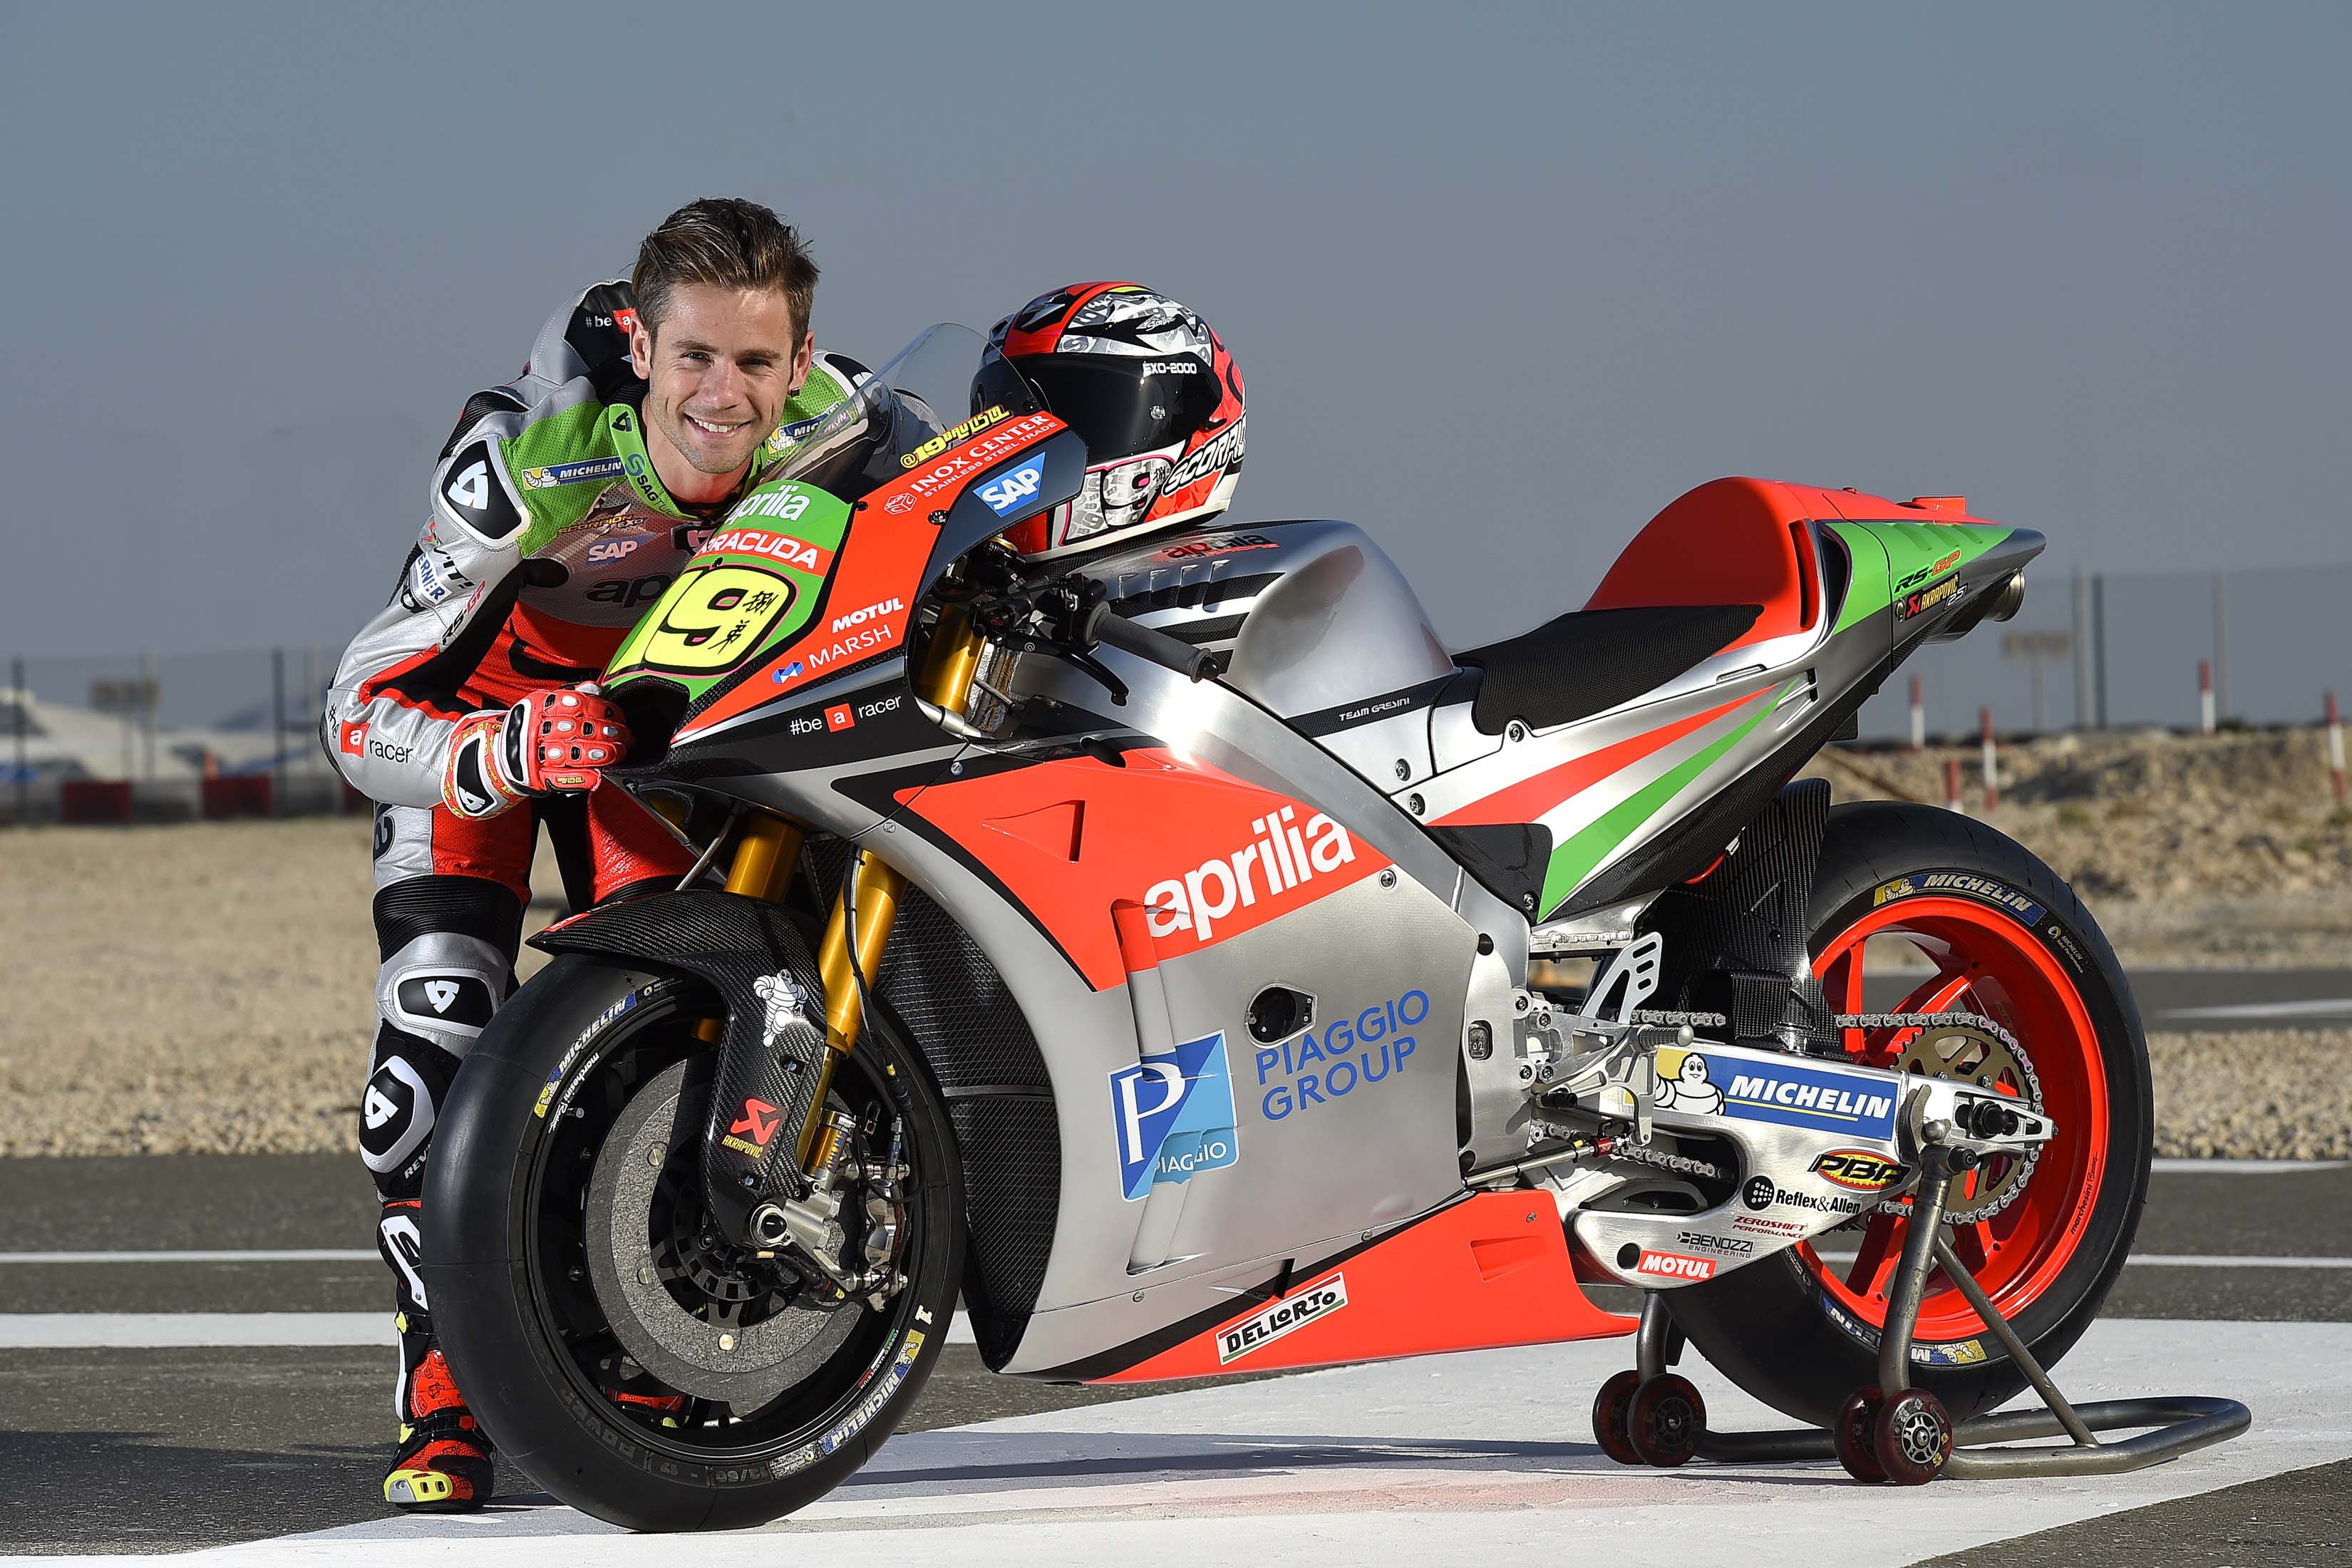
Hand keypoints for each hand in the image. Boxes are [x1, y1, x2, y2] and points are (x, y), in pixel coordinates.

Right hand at [442, 684, 632, 818]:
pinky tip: (598, 776)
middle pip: (576, 729)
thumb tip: (595, 688)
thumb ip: (572, 697)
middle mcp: (535, 730)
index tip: (616, 713)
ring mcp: (535, 756)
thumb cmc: (531, 728)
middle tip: (625, 734)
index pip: (573, 705)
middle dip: (605, 731)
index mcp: (538, 709)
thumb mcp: (545, 706)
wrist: (499, 756)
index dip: (599, 709)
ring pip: (570, 753)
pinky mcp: (537, 778)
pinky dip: (582, 777)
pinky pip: (561, 779)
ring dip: (598, 753)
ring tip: (617, 751)